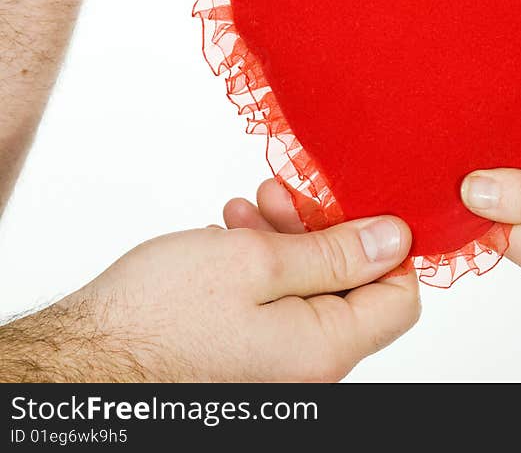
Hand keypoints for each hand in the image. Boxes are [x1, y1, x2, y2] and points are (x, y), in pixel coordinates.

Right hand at [4, 212, 418, 381]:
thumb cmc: (160, 315)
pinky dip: (261, 263)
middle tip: (283, 194)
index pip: (400, 299)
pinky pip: (274, 303)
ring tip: (248, 208)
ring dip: (285, 239)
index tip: (360, 205)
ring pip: (307, 288)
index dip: (389, 248)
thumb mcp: (259, 262)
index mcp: (325, 349)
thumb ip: (337, 253)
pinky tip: (229, 235)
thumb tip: (397, 240)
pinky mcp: (245, 355)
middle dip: (322, 230)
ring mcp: (275, 364)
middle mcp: (308, 366)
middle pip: (350, 287)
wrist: (81, 360)